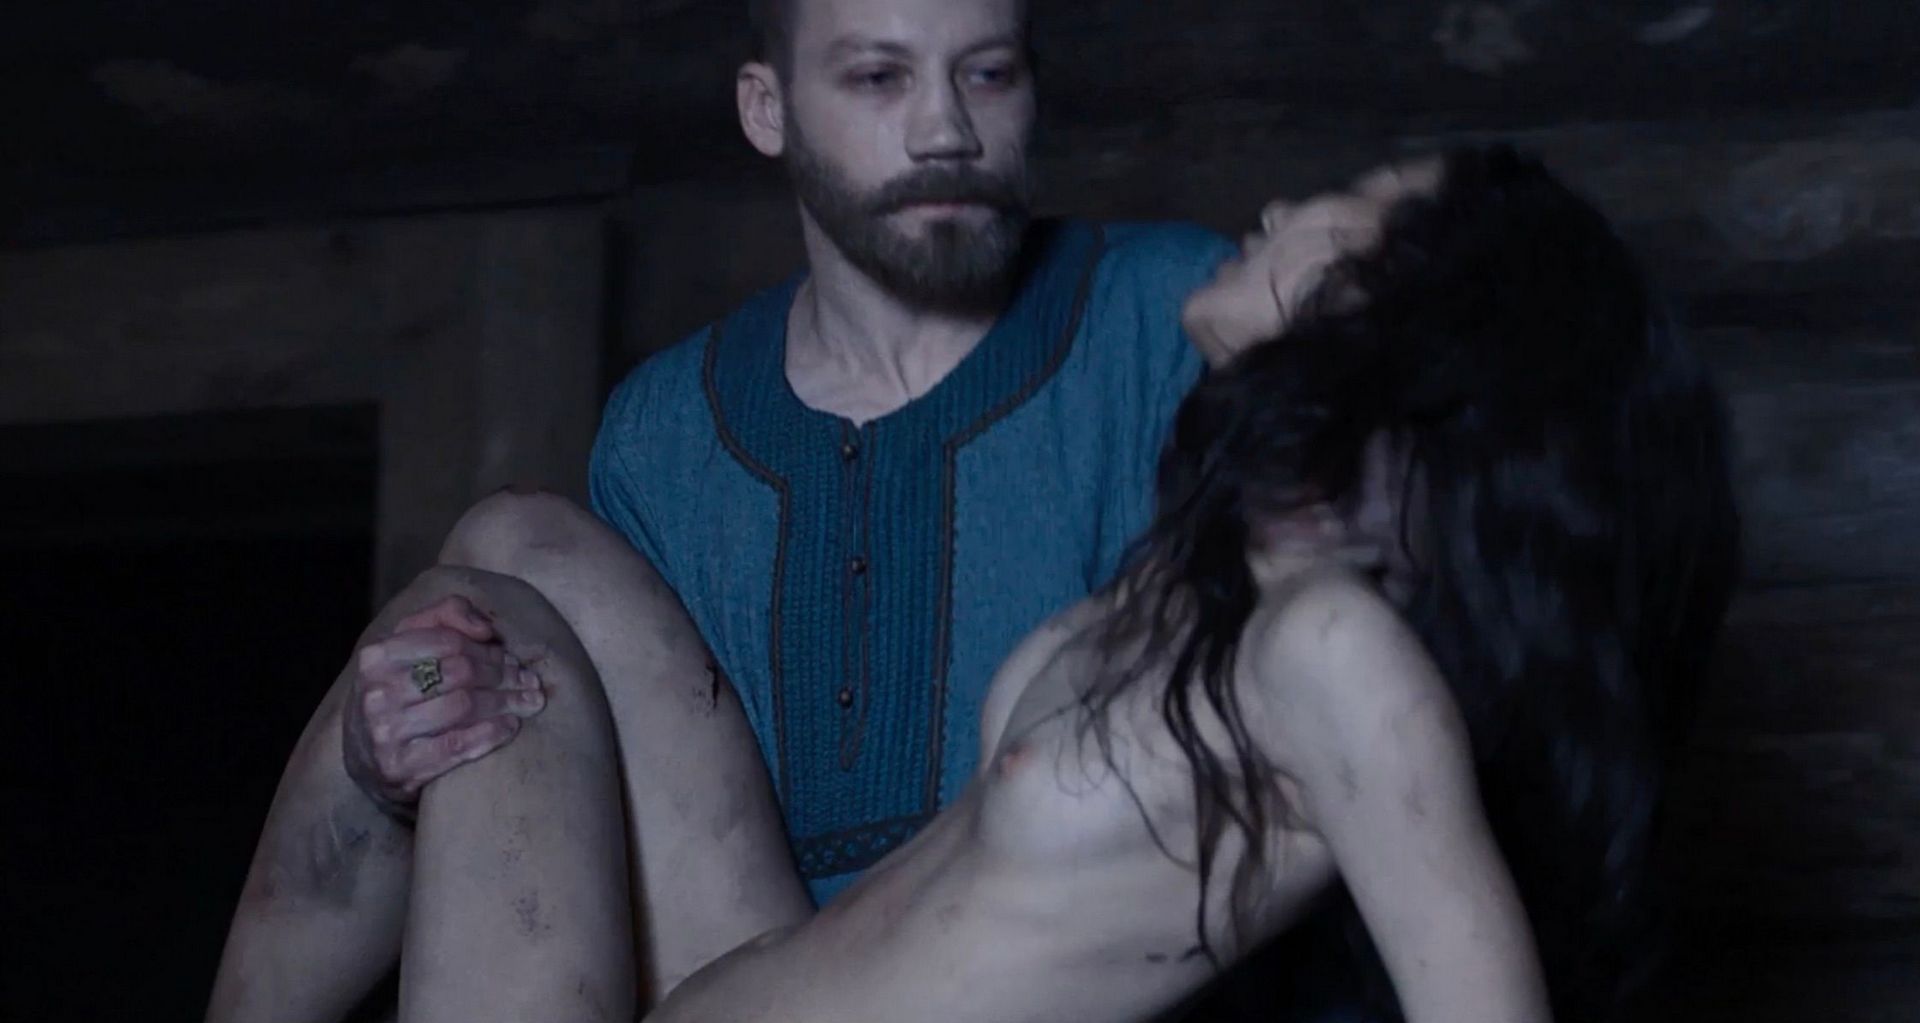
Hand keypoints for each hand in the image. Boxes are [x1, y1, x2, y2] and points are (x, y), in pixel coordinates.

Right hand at [342, 595, 546, 816]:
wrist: (364, 760)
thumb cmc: (397, 694)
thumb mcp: (407, 647)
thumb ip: (444, 617)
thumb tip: (485, 628)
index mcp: (377, 656)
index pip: (449, 641)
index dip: (488, 650)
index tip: (513, 659)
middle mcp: (377, 692)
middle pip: (461, 673)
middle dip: (503, 675)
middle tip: (529, 681)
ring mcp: (385, 732)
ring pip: (463, 706)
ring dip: (504, 702)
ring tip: (528, 702)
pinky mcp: (399, 767)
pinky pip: (457, 744)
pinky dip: (491, 733)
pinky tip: (511, 726)